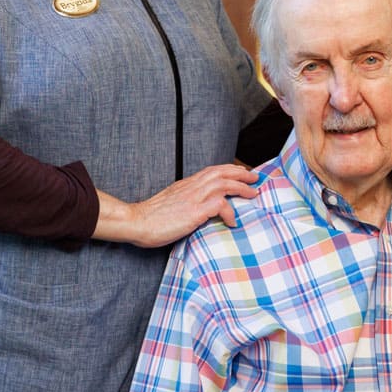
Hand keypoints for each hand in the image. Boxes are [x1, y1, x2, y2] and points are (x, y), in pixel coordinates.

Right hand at [93, 164, 260, 247]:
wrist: (137, 221)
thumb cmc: (151, 217)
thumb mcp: (171, 202)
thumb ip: (186, 200)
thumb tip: (199, 206)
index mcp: (186, 184)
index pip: (212, 170)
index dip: (228, 169)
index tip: (240, 172)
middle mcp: (191, 187)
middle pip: (221, 173)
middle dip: (240, 174)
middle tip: (254, 178)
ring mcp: (193, 198)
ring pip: (223, 184)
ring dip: (241, 187)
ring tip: (253, 194)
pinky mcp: (194, 211)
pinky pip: (219, 205)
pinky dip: (229, 211)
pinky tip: (233, 220)